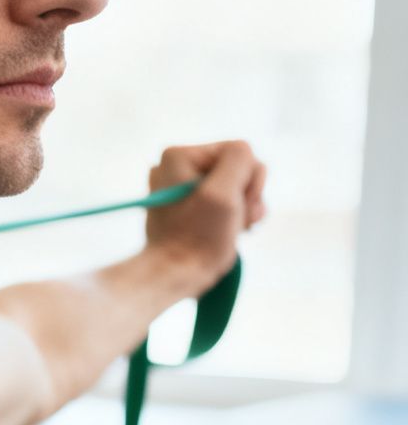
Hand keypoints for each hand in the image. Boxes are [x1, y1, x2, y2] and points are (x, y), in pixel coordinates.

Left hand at [144, 140, 266, 293]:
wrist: (176, 274)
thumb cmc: (198, 238)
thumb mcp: (223, 194)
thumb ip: (239, 160)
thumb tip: (243, 150)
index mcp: (178, 155)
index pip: (239, 151)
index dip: (248, 180)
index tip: (237, 207)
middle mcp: (176, 165)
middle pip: (237, 167)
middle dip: (246, 195)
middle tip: (238, 221)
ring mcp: (182, 183)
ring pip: (235, 183)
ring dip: (244, 206)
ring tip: (236, 228)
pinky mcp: (189, 202)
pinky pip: (224, 197)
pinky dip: (234, 213)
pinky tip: (233, 230)